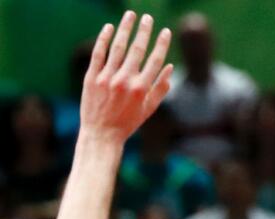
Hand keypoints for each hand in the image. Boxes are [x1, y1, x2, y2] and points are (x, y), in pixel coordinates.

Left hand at [79, 12, 172, 143]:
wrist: (101, 134)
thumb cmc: (128, 123)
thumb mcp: (149, 109)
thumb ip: (160, 88)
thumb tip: (169, 67)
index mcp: (142, 89)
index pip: (155, 60)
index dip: (161, 44)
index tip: (166, 31)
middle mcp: (125, 81)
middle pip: (137, 50)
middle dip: (144, 31)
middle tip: (148, 17)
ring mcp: (107, 78)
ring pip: (117, 48)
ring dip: (125, 29)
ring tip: (130, 15)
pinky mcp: (92, 78)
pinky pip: (99, 54)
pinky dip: (103, 39)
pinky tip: (109, 28)